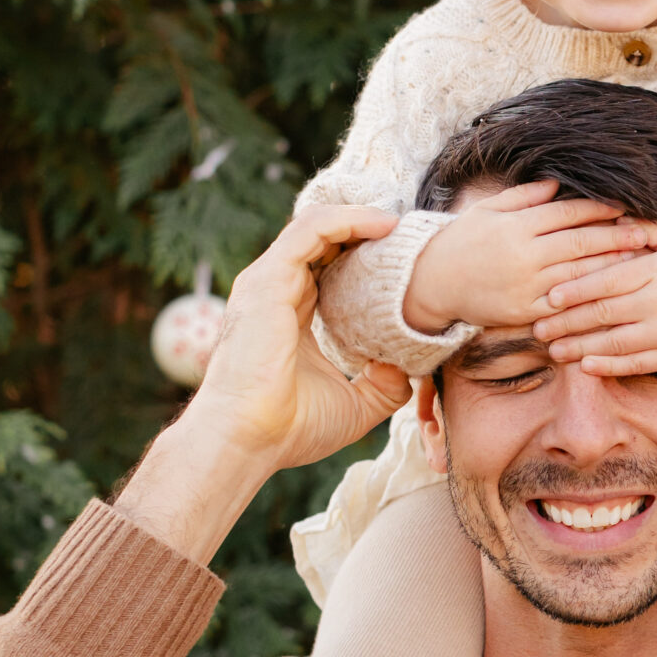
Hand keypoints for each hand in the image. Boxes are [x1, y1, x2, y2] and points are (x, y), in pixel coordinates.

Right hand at [115, 208, 411, 564]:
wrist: (248, 439)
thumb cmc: (289, 427)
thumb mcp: (354, 405)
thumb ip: (383, 385)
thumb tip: (409, 369)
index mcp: (292, 313)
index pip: (327, 266)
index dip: (363, 254)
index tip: (404, 257)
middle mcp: (276, 291)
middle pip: (322, 241)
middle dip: (364, 229)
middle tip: (408, 232)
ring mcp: (268, 281)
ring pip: (316, 226)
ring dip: (360, 217)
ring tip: (398, 222)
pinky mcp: (267, 279)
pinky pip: (310, 230)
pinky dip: (347, 221)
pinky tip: (382, 226)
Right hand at [403, 181, 647, 334]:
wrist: (432, 282)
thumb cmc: (462, 240)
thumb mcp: (488, 210)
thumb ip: (523, 197)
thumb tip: (558, 183)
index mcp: (517, 225)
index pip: (568, 213)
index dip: (599, 208)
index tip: (625, 205)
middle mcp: (524, 255)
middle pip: (581, 243)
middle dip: (617, 237)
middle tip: (647, 233)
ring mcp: (525, 286)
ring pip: (578, 275)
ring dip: (611, 267)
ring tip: (638, 261)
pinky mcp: (524, 312)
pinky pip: (564, 305)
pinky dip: (588, 298)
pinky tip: (609, 293)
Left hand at [533, 228, 656, 375]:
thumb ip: (648, 228)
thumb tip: (615, 216)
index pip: (609, 280)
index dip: (576, 290)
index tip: (548, 297)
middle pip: (605, 314)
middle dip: (567, 322)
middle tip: (538, 328)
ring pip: (616, 343)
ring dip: (580, 348)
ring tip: (553, 350)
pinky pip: (638, 364)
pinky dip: (610, 366)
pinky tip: (585, 366)